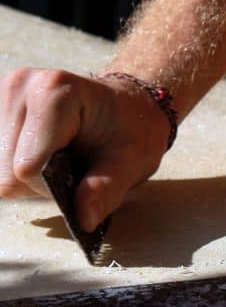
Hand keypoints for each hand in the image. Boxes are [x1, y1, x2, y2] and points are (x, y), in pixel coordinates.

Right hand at [0, 68, 170, 229]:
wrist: (125, 103)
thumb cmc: (131, 130)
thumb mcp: (131, 162)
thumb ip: (105, 190)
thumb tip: (84, 220)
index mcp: (53, 92)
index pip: (27, 168)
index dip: (52, 187)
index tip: (80, 176)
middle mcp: (19, 86)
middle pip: (6, 169)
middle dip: (38, 182)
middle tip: (70, 168)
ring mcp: (2, 92)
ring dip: (26, 173)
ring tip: (58, 157)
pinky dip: (16, 162)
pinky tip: (41, 152)